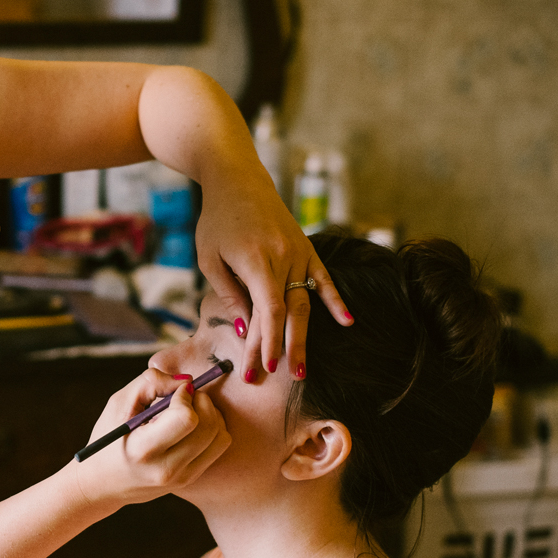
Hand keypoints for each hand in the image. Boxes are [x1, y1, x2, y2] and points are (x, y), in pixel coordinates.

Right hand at [74, 369, 229, 509]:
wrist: (104, 483)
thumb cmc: (110, 437)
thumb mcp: (119, 403)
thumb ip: (151, 382)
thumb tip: (187, 380)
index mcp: (143, 450)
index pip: (186, 419)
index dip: (185, 396)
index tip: (174, 392)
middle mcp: (166, 469)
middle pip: (209, 425)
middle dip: (202, 401)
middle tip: (185, 397)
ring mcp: (182, 477)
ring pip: (220, 435)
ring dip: (211, 414)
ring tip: (188, 411)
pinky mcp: (192, 478)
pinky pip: (219, 446)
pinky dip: (212, 428)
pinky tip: (192, 426)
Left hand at [194, 177, 352, 382]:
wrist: (237, 180)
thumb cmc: (216, 220)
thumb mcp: (210, 258)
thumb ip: (229, 293)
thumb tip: (244, 329)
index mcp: (256, 260)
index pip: (269, 310)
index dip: (269, 340)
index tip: (263, 367)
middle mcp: (283, 257)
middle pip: (289, 311)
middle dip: (285, 347)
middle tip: (282, 377)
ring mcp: (298, 252)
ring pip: (305, 301)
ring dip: (304, 336)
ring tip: (302, 368)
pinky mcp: (306, 247)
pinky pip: (323, 278)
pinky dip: (335, 300)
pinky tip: (348, 322)